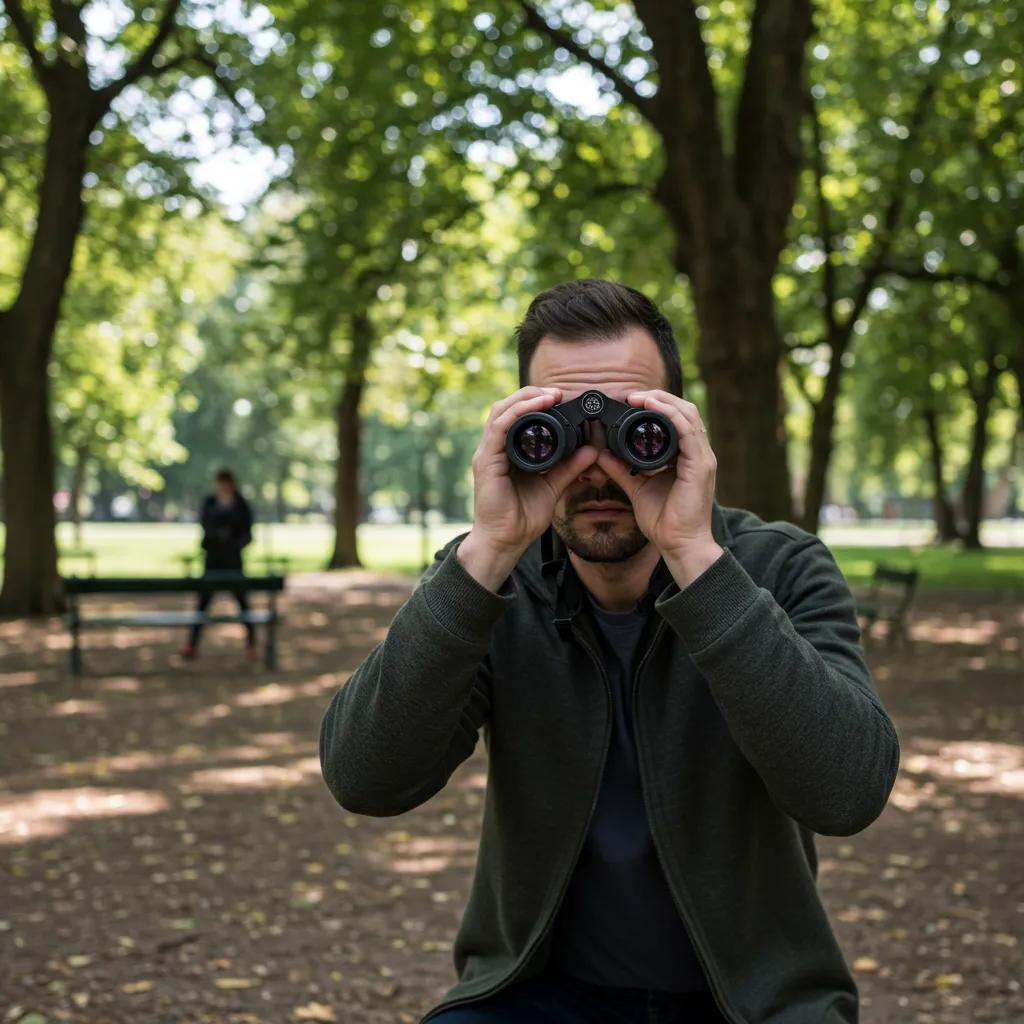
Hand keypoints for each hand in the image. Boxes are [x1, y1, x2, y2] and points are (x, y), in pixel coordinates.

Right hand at [466, 386, 599, 562]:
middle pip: (507, 407)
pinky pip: (499, 428)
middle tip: (558, 392)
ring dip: (525, 398)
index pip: (517, 415)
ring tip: (549, 395)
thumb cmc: (522, 517)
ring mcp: (488, 453)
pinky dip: (518, 413)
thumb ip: (570, 467)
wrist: (505, 541)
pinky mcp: (486, 461)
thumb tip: (591, 450)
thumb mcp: (553, 486)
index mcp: (507, 451)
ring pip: (501, 411)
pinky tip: (536, 407)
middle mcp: (495, 448)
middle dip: (531, 394)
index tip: (561, 398)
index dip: (536, 401)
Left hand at [596, 390, 719, 566]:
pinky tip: (651, 406)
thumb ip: (621, 469)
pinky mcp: (701, 465)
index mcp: (686, 455)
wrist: (679, 544)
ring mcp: (702, 457)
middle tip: (630, 395)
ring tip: (638, 397)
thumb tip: (601, 454)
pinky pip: (687, 430)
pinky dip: (669, 413)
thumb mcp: (636, 487)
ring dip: (661, 400)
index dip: (655, 405)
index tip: (629, 402)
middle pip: (683, 410)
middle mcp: (698, 452)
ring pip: (687, 413)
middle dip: (657, 397)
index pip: (676, 418)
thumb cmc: (664, 520)